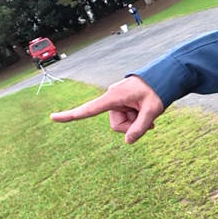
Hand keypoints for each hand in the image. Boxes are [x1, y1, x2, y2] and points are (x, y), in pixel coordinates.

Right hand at [49, 75, 164, 143]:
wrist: (165, 76)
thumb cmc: (158, 90)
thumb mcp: (153, 110)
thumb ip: (141, 127)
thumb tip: (128, 142)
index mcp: (114, 97)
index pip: (89, 109)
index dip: (71, 115)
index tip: (52, 117)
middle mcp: (112, 97)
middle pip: (116, 125)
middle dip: (131, 126)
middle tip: (149, 121)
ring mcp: (117, 100)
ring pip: (122, 123)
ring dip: (136, 121)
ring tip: (150, 113)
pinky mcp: (122, 101)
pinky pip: (126, 117)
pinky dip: (136, 119)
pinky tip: (148, 115)